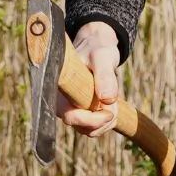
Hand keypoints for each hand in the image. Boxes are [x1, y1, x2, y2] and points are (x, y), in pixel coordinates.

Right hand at [59, 21, 121, 137]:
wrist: (97, 46)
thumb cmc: (97, 48)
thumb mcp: (102, 57)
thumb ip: (105, 75)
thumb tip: (107, 99)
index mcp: (59, 90)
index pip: (69, 117)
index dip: (90, 120)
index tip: (109, 112)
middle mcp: (62, 103)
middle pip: (81, 127)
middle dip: (102, 121)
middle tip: (115, 104)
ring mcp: (71, 109)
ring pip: (89, 130)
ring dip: (106, 121)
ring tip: (113, 100)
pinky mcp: (81, 112)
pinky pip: (94, 127)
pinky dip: (107, 121)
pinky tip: (111, 105)